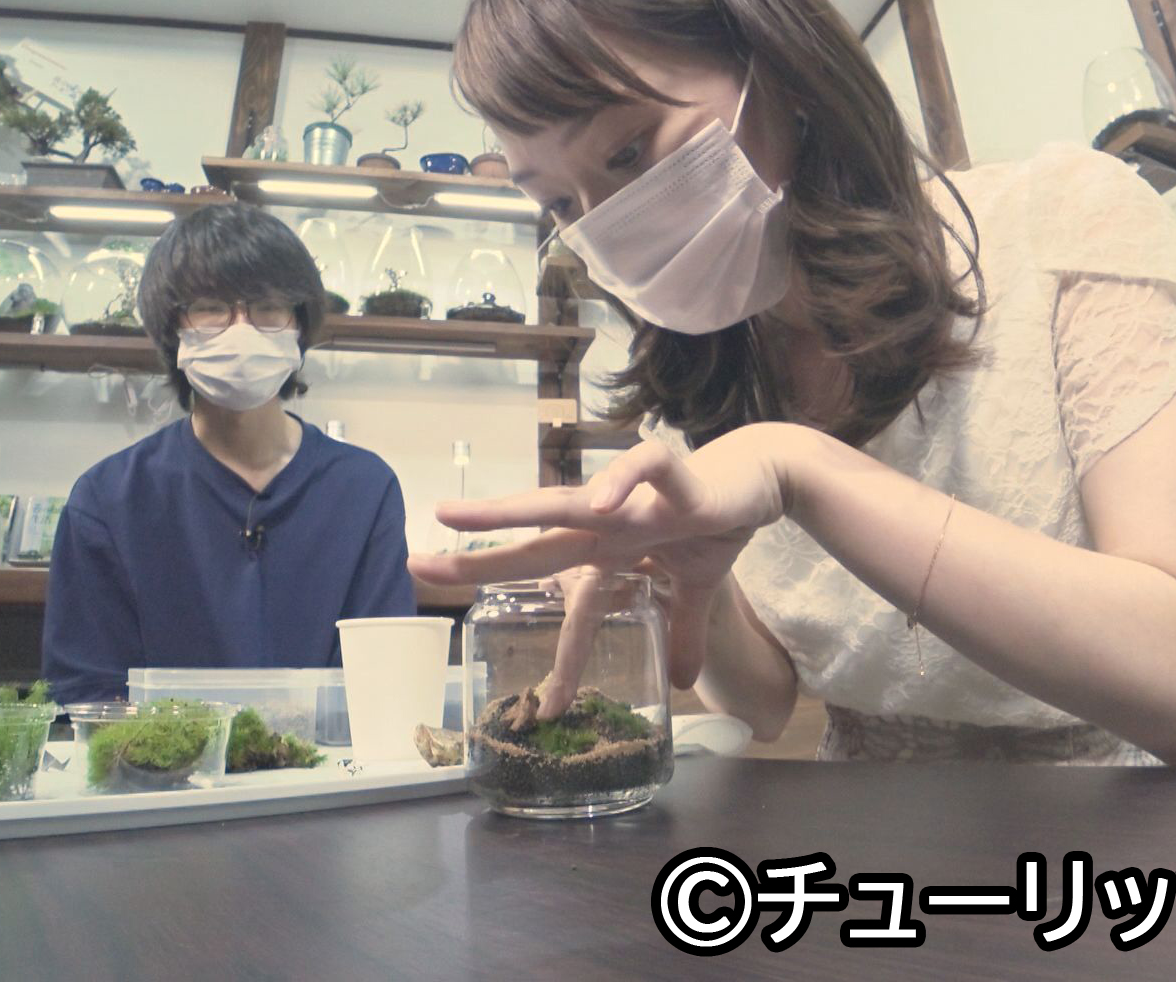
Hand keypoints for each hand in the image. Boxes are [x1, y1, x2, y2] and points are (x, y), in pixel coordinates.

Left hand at [409, 425, 800, 710]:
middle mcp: (607, 522)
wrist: (760, 475)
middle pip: (534, 543)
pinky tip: (595, 504)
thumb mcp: (695, 591)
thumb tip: (684, 682)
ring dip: (506, 509)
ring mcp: (634, 498)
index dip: (564, 657)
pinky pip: (641, 468)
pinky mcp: (672, 474)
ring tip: (456, 517)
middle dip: (476, 556)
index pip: (573, 607)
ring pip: (561, 500)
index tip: (547, 705)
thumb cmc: (715, 521)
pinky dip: (618, 482)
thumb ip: (682, 631)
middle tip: (415, 565)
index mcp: (608, 551)